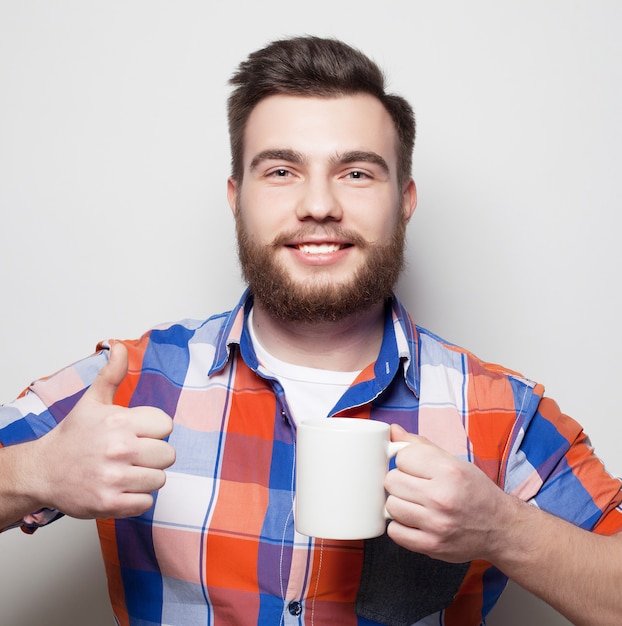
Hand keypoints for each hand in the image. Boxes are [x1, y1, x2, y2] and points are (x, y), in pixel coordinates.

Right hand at [30, 342, 175, 518]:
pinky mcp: (109, 503)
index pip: (167, 426)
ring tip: (125, 471)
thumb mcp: (93, 401)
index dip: (154, 431)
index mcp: (120, 421)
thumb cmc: (73, 436)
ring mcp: (114, 478)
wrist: (43, 470)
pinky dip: (136, 499)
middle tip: (132, 455)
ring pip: (159, 479)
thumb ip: (112, 374)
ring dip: (146, 478)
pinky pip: (146, 503)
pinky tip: (120, 488)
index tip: (137, 433)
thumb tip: (119, 346)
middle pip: (168, 455)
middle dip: (153, 455)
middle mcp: (119, 448)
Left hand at [384, 424, 508, 563]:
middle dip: (400, 481)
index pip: (402, 457)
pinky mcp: (431, 546)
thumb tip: (392, 431)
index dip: (406, 461)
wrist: (501, 528)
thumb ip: (420, 445)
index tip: (415, 467)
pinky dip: (400, 526)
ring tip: (415, 504)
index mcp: (449, 471)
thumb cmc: (475, 491)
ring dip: (399, 504)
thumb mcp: (453, 461)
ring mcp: (436, 524)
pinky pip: (394, 532)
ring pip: (390, 506)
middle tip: (415, 486)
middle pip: (392, 481)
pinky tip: (414, 521)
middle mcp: (442, 497)